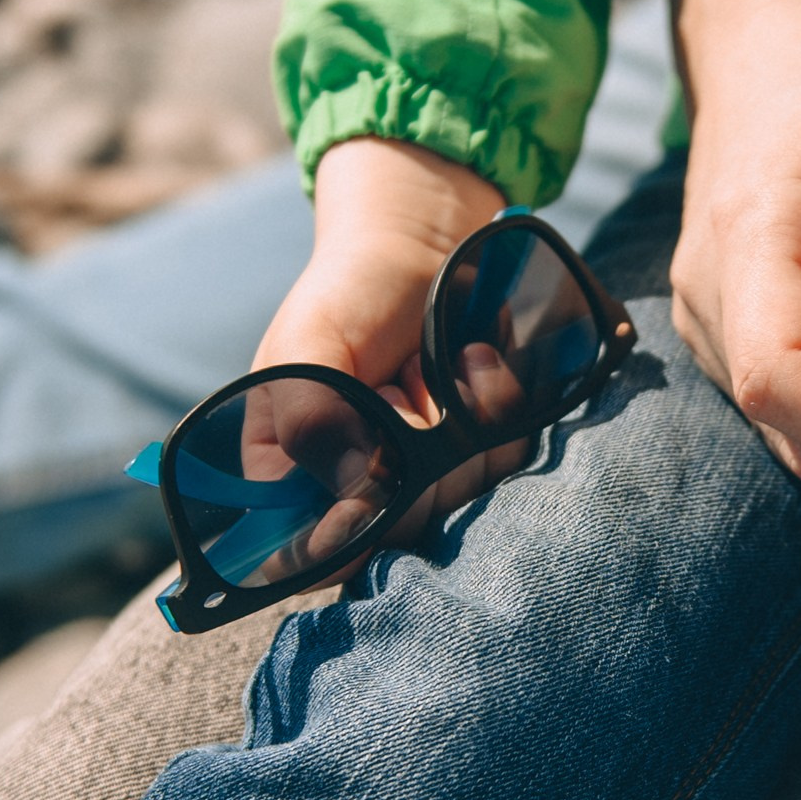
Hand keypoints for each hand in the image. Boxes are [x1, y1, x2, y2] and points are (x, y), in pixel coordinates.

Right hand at [251, 135, 519, 537]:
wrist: (421, 246)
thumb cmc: (345, 296)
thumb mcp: (306, 346)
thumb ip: (310, 423)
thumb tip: (362, 495)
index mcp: (294, 480)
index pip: (316, 552)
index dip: (350, 531)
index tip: (377, 470)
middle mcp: (362, 490)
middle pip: (401, 528)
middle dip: (409, 451)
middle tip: (395, 386)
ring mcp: (428, 474)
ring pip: (462, 494)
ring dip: (452, 420)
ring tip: (426, 364)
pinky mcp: (482, 451)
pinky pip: (506, 455)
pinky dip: (494, 401)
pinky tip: (470, 358)